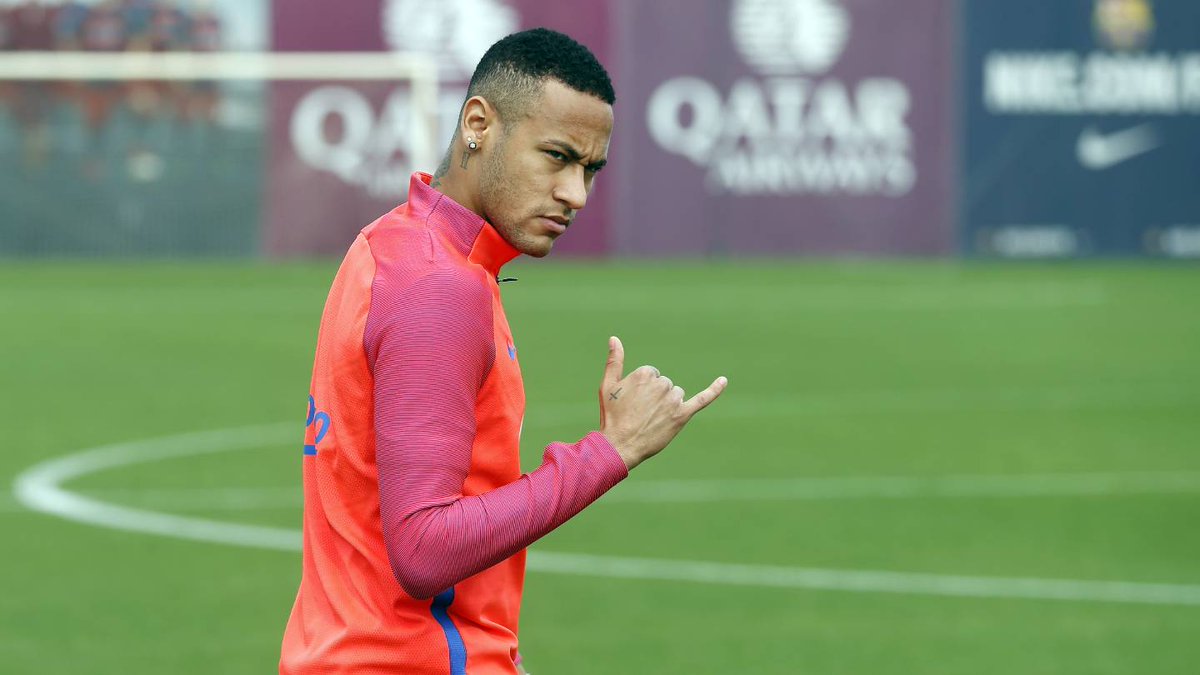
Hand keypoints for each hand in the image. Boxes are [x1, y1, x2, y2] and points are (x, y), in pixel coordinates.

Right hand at [598, 336, 726, 470]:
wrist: (620, 445)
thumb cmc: (612, 416)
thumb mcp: (607, 386)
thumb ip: (614, 361)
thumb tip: (614, 338)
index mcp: (645, 374)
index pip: (652, 375)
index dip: (642, 390)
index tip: (633, 402)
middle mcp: (662, 384)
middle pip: (665, 385)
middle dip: (655, 397)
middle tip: (640, 413)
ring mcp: (673, 400)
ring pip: (677, 395)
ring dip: (668, 405)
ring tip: (652, 419)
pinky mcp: (682, 415)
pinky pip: (702, 399)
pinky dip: (714, 390)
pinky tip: (724, 380)